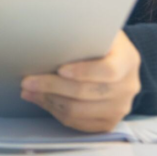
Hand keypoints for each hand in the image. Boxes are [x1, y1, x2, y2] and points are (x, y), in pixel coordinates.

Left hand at [20, 31, 140, 132]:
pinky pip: (79, 123)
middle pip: (87, 93)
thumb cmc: (102, 42)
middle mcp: (128, 87)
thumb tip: (46, 38)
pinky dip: (57, 112)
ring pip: (79, 111)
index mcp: (128, 60)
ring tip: (29, 91)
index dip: (83, 72)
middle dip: (52, 87)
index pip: (108, 71)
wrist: (118, 62)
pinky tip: (43, 100)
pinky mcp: (109, 122)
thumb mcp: (98, 31)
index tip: (59, 68)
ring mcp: (120, 108)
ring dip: (49, 101)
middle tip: (28, 81)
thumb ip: (81, 35)